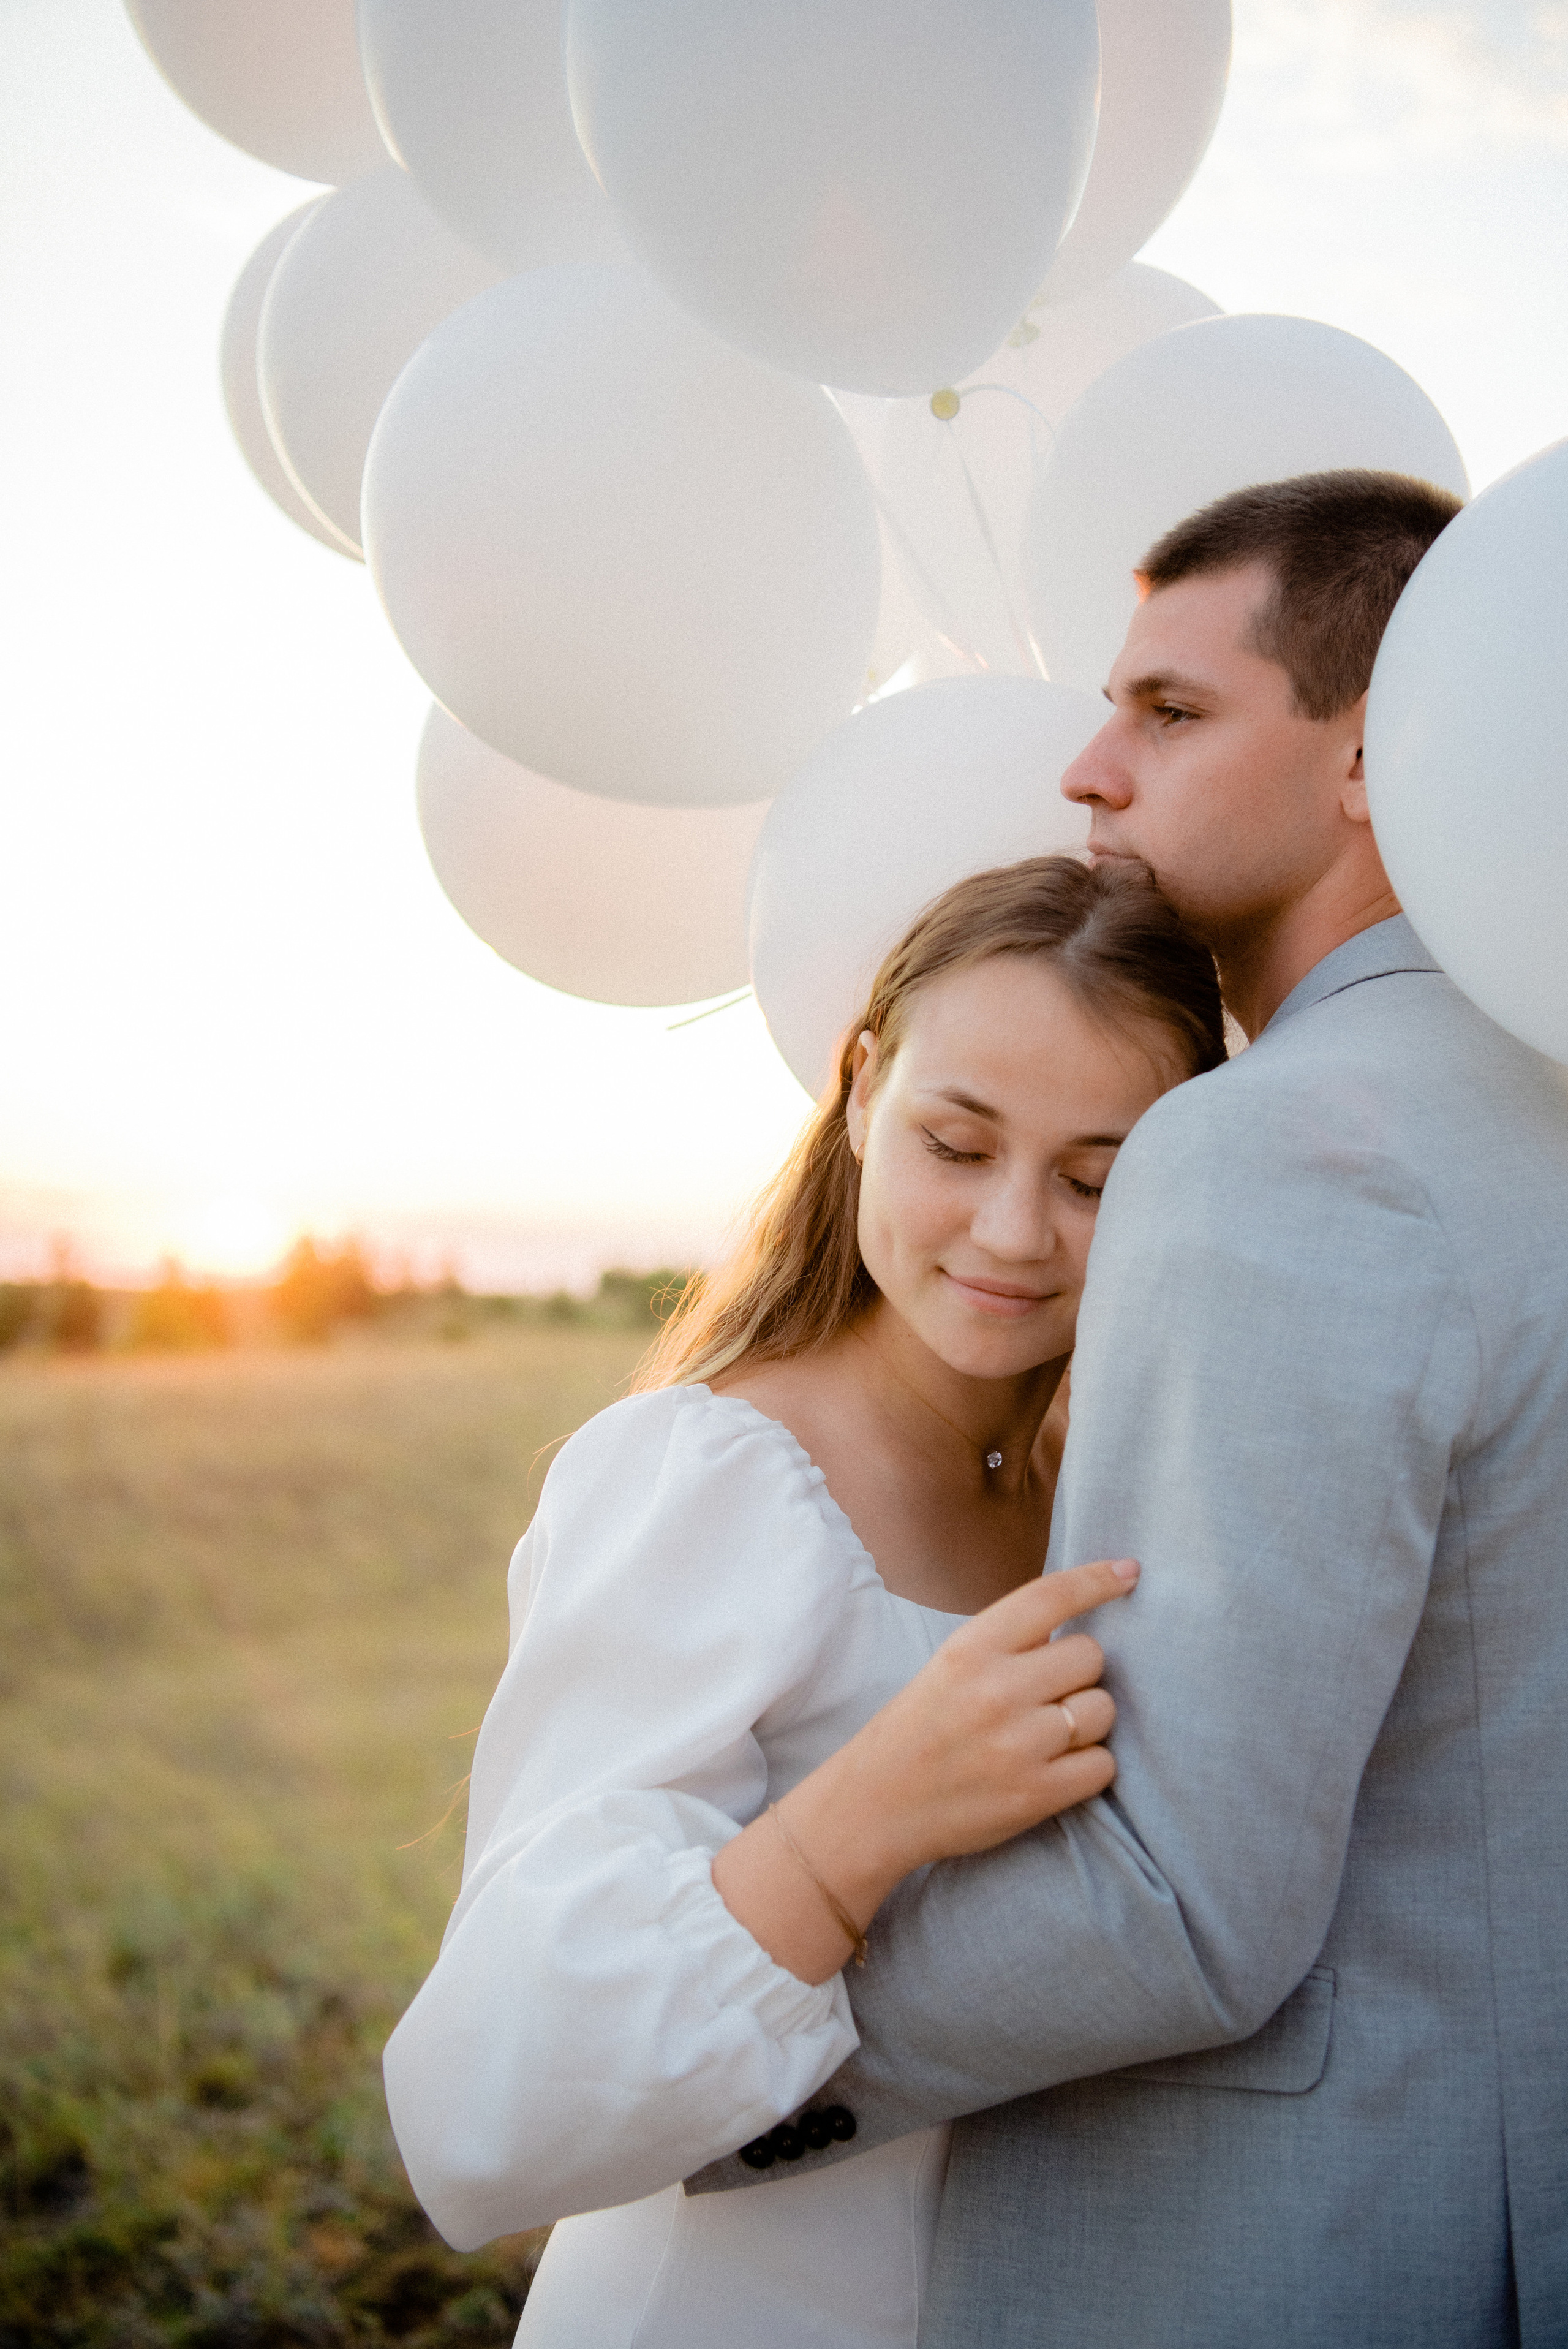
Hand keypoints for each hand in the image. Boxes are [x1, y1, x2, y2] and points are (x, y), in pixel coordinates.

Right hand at [712, 1557, 1136, 1984]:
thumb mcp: (950, 1666)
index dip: (1097, 1580)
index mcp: (971, 1648)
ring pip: (1103, 1709)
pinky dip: (1090, 1766)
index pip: (1050, 1597)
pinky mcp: (1036, 1794)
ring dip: (1088, 1721)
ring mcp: (1018, 1744)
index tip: (1130, 1571)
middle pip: (1090, 1656)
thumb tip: (1079, 1625)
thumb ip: (1009, 1643)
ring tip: (1049, 1735)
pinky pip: (1103, 1765)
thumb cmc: (921, 1728)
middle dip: (1079, 1673)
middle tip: (1048, 1695)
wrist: (877, 1805)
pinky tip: (1057, 1768)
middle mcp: (996, 1690)